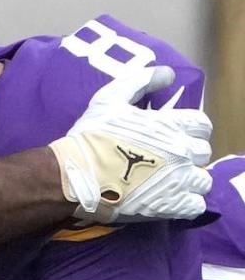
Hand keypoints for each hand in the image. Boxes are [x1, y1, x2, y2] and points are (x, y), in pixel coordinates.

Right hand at [48, 65, 211, 222]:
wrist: (75, 176)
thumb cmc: (91, 136)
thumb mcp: (109, 99)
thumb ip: (140, 82)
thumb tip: (167, 73)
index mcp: (170, 126)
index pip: (202, 125)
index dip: (189, 128)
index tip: (174, 133)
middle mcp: (181, 153)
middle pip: (203, 152)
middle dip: (188, 154)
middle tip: (167, 157)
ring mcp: (178, 181)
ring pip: (203, 180)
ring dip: (189, 179)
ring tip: (169, 180)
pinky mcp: (171, 206)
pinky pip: (196, 205)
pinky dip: (186, 202)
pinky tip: (169, 197)